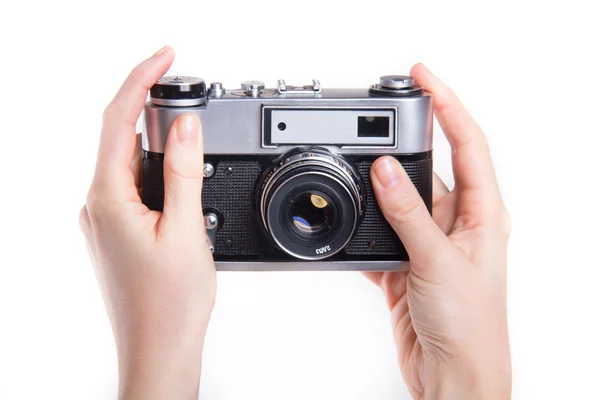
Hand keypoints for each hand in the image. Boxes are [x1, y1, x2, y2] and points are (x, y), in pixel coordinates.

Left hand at [79, 46, 215, 398]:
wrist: (159, 350)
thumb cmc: (169, 305)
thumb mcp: (187, 231)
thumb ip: (186, 173)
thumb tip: (188, 125)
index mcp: (107, 199)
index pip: (118, 120)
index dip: (141, 79)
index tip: (165, 56)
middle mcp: (97, 205)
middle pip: (121, 136)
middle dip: (151, 105)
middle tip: (184, 87)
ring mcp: (104, 219)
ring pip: (128, 162)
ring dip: (158, 141)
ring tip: (191, 134)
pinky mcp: (116, 231)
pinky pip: (132, 185)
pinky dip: (156, 169)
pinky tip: (178, 177)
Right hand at [367, 64, 510, 398]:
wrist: (452, 375)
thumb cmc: (470, 326)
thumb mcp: (437, 261)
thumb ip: (408, 214)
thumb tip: (384, 170)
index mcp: (483, 213)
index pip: (468, 143)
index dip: (448, 104)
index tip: (423, 77)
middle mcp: (459, 223)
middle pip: (430, 166)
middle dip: (403, 143)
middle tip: (375, 119)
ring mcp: (431, 243)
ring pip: (400, 201)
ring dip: (378, 191)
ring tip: (356, 175)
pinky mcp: (407, 264)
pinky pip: (381, 234)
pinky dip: (363, 229)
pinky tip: (350, 227)